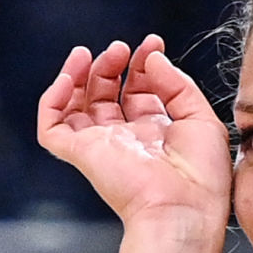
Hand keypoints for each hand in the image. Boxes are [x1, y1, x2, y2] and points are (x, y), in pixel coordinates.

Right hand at [36, 35, 233, 239]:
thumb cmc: (201, 175)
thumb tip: (152, 57)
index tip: (153, 43)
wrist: (183, 209)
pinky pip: (51, 126)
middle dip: (112, 65)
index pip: (139, 92)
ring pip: (76, 105)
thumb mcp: (201, 118)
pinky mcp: (81, 154)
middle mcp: (127, 140)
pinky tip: (69, 78)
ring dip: (81, 75)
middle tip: (123, 49)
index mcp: (157, 135)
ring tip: (91, 53)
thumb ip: (176, 84)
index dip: (142, 65)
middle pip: (106, 95)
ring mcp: (102, 146)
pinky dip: (52, 99)